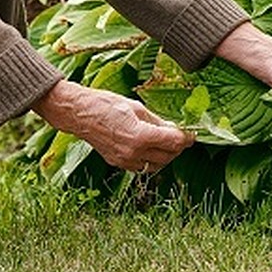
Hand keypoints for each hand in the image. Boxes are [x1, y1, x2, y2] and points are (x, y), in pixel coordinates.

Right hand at [32, 80, 194, 173]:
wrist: (80, 114)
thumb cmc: (106, 104)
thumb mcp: (137, 107)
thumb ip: (158, 121)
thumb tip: (174, 128)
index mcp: (140, 136)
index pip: (174, 142)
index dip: (186, 138)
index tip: (191, 134)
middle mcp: (133, 152)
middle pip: (168, 156)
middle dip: (177, 147)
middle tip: (181, 136)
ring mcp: (125, 161)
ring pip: (157, 165)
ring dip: (166, 155)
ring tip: (166, 142)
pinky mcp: (118, 163)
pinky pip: (142, 166)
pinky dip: (151, 159)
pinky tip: (150, 147)